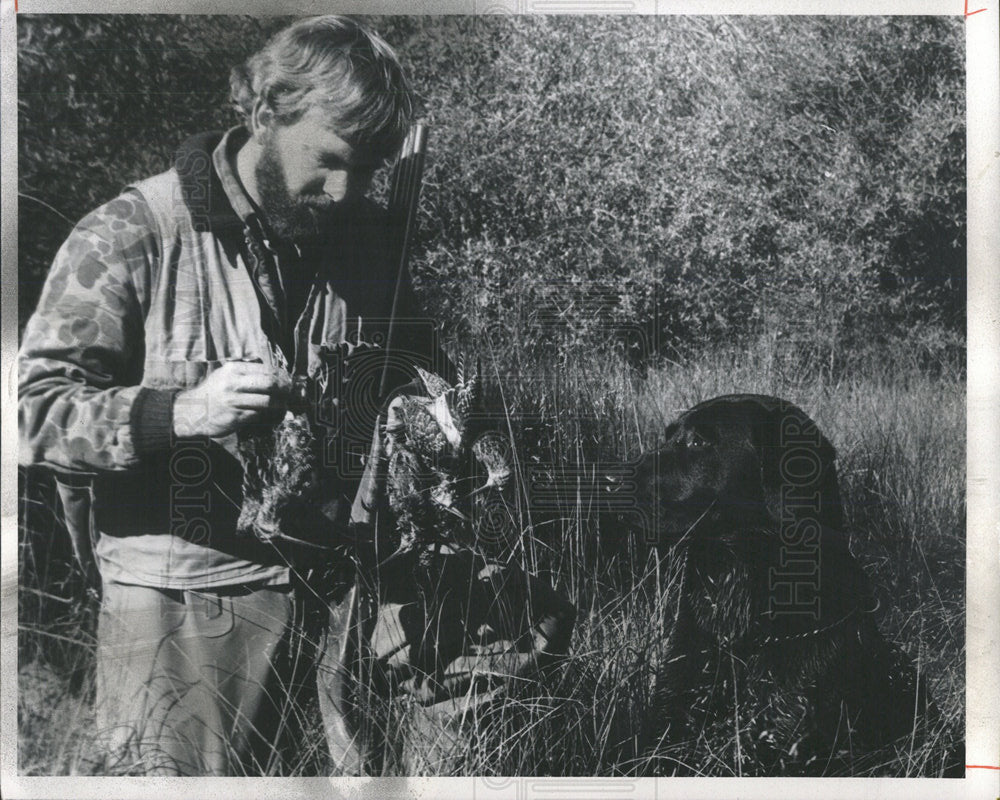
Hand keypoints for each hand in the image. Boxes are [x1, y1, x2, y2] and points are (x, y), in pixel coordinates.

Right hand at [173, 361, 291, 438]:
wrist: (191, 412)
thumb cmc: (213, 393)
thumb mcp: (225, 375)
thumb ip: (246, 373)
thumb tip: (275, 374)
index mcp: (233, 369)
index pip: (266, 369)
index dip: (282, 375)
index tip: (289, 380)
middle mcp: (233, 383)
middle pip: (270, 383)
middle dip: (285, 388)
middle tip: (291, 392)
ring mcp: (234, 401)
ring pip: (268, 401)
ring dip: (281, 404)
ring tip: (285, 404)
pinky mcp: (235, 417)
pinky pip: (260, 415)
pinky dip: (270, 415)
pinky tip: (273, 414)